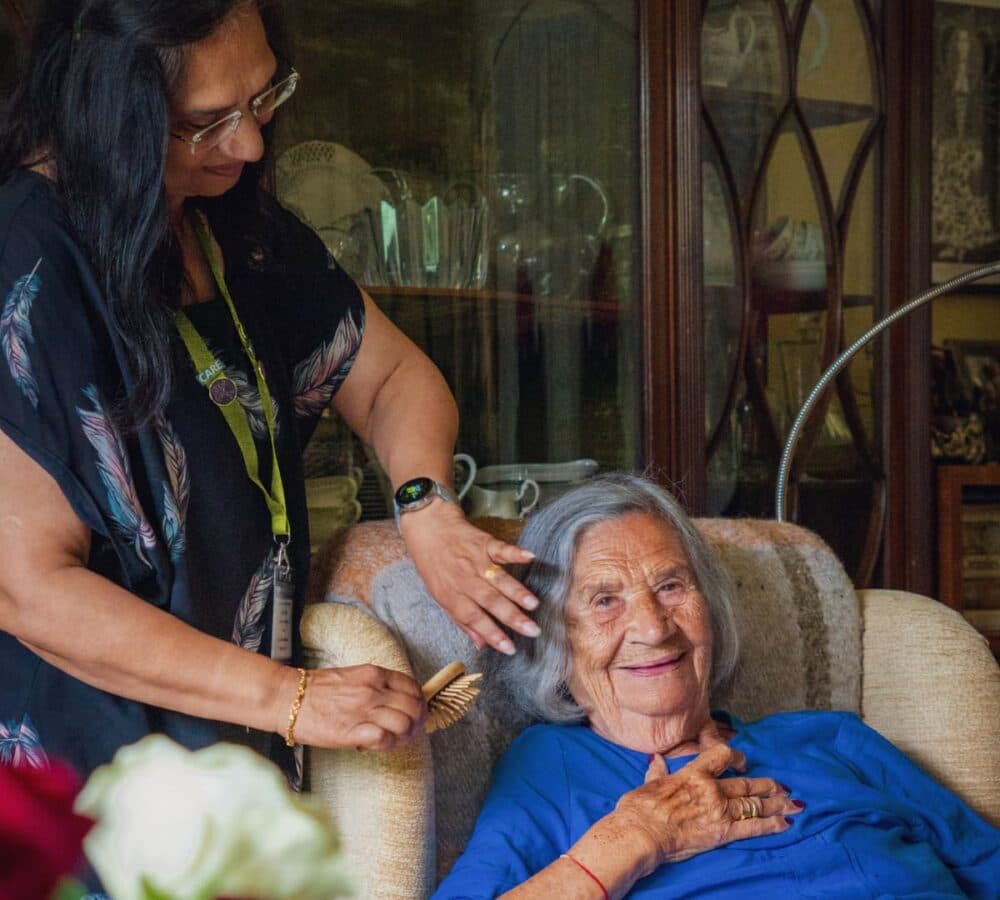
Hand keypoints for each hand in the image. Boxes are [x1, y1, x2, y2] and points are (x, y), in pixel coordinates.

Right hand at [277, 664, 425, 750]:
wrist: (288, 698)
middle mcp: (373, 690)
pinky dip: (388, 744)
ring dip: (405, 736)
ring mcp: (364, 710)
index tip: (418, 712)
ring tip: (395, 740)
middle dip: (417, 721)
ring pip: (404, 723)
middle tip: (412, 730)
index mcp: (374, 674)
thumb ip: (376, 686)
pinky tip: (380, 745)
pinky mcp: (353, 731)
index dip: (420, 703)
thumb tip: (396, 701)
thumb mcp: (354, 676)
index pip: (413, 687)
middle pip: (414, 707)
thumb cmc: (318, 689)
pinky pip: (385, 738)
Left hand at [398, 498, 539, 654]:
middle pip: (490, 600)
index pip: (474, 618)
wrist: (428, 529)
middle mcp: (464, 579)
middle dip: (512, 617)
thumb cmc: (434, 566)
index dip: (492, 634)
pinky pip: (501, 549)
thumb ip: (462, 620)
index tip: (510, 648)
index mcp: (452, 596)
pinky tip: (530, 557)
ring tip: (533, 605)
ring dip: (517, 591)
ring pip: (498, 578)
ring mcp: (475, 560)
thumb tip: (482, 645)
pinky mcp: (484, 543)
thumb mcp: (440, 596)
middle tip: (532, 630)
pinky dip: (515, 553)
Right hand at [609, 743, 799, 872]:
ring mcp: (719, 811)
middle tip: (782, 786)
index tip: (743, 761)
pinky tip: (785, 823)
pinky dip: (772, 825)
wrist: (641, 833)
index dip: (737, 757)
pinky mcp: (723, 833)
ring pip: (755, 804)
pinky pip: (753, 827)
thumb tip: (656, 759)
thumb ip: (657, 771)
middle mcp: (711, 789)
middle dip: (767, 785)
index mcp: (693, 773)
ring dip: (776, 804)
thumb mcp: (648, 784)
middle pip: (746, 784)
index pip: (722, 756)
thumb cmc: (639, 809)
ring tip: (792, 803)